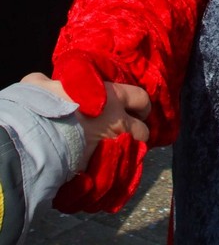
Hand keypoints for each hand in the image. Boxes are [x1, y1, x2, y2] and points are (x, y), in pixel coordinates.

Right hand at [21, 73, 150, 166]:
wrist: (34, 140)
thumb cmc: (41, 106)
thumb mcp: (44, 85)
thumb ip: (52, 85)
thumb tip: (45, 85)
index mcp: (112, 97)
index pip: (141, 98)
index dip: (140, 105)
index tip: (137, 110)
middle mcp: (118, 122)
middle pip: (143, 130)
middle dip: (137, 133)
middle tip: (127, 135)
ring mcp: (112, 148)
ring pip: (134, 153)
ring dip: (127, 154)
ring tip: (114, 156)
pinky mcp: (100, 170)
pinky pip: (114, 174)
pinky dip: (111, 173)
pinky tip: (100, 172)